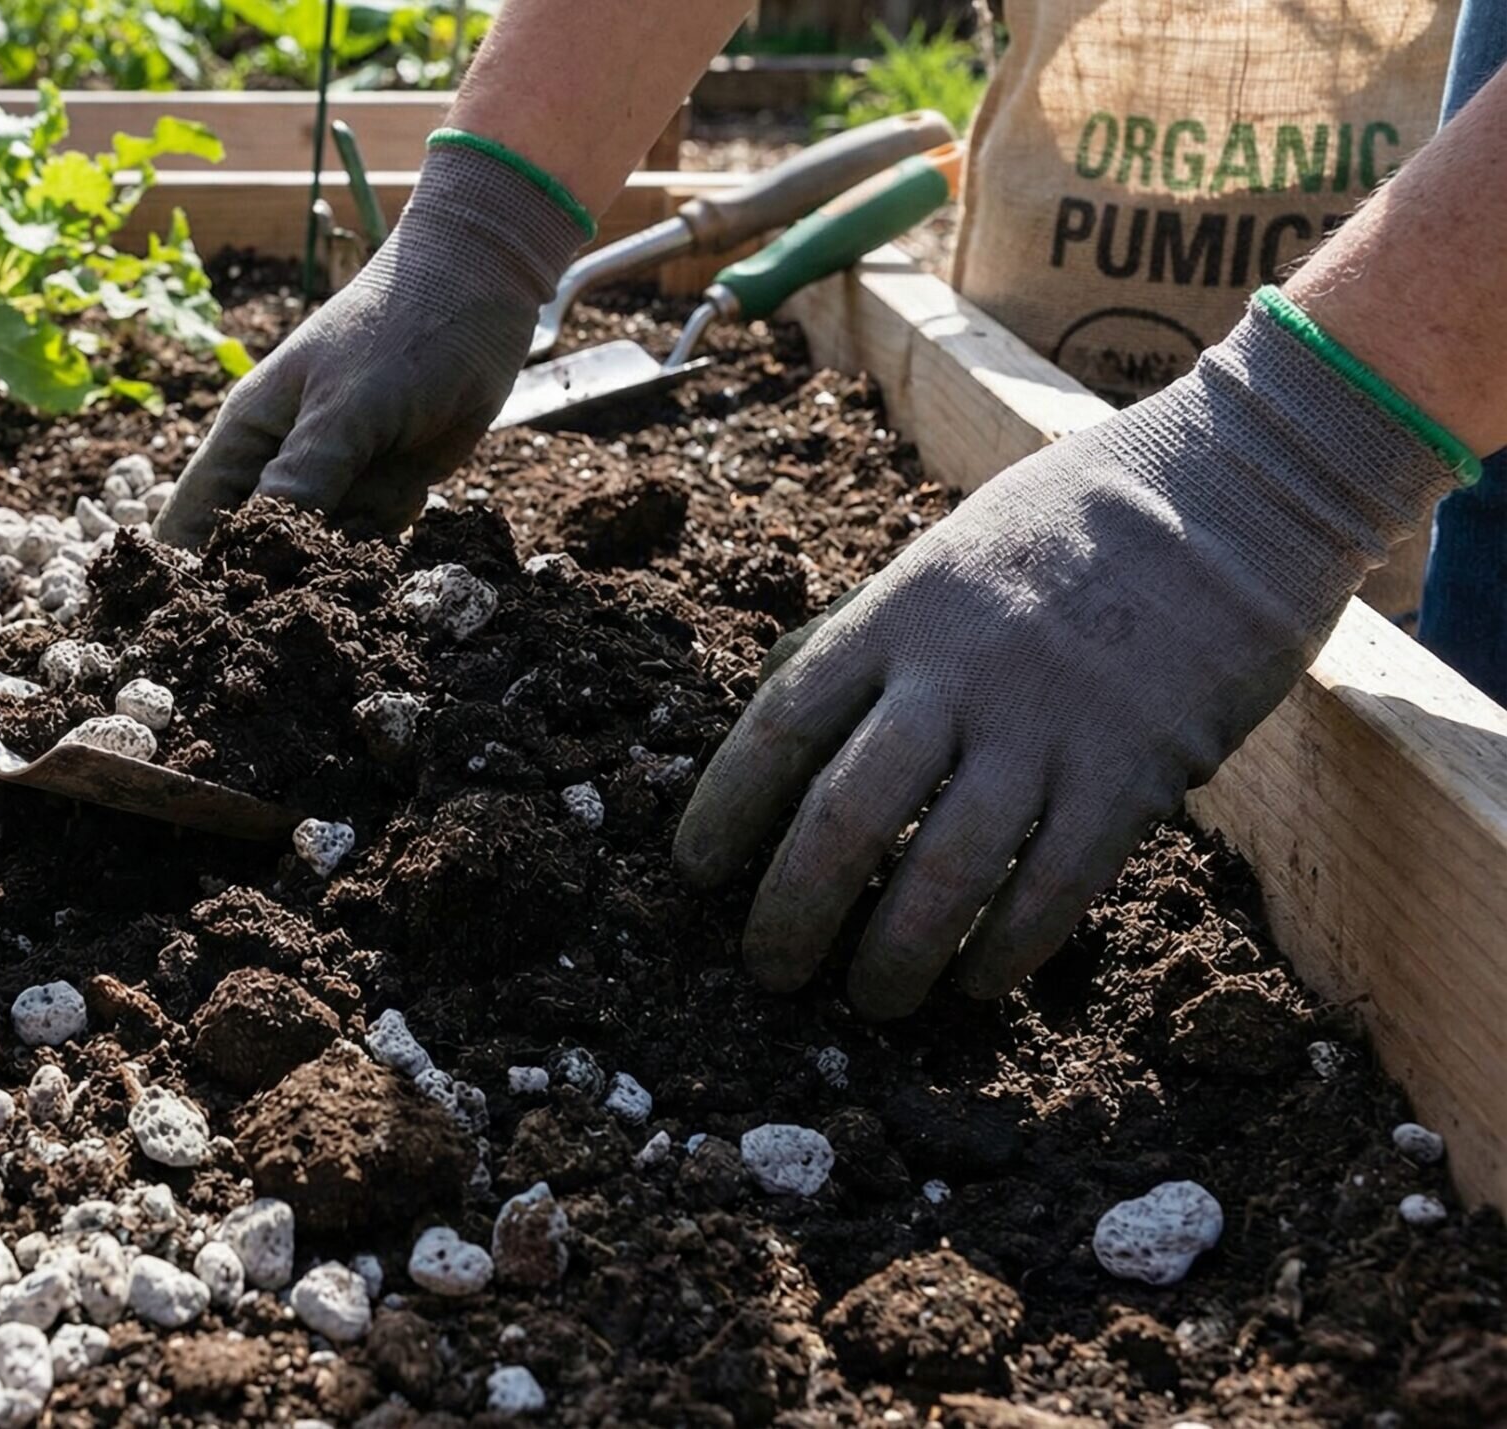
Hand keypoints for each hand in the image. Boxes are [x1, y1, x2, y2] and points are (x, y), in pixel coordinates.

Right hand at [155, 140, 585, 546]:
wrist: (481, 294)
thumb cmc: (400, 331)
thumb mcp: (349, 406)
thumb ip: (304, 478)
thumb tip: (257, 556)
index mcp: (245, 438)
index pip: (187, 524)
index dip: (182, 576)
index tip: (200, 621)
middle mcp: (278, 466)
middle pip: (257, 553)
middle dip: (287, 568)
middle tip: (334, 542)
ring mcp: (331, 481)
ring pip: (320, 555)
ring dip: (354, 543)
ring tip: (386, 474)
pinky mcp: (380, 490)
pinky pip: (371, 542)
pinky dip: (392, 527)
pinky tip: (414, 477)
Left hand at [673, 301, 1458, 1016]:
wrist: (1239, 483)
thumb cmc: (1079, 518)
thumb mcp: (950, 550)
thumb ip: (879, 635)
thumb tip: (791, 717)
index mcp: (900, 612)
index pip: (781, 723)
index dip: (726, 807)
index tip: (694, 869)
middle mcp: (959, 674)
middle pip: (844, 818)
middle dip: (791, 911)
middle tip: (768, 968)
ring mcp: (1048, 725)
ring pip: (942, 874)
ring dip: (894, 956)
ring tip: (869, 999)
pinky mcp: (1137, 770)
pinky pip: (1052, 887)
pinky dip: (1003, 949)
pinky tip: (974, 983)